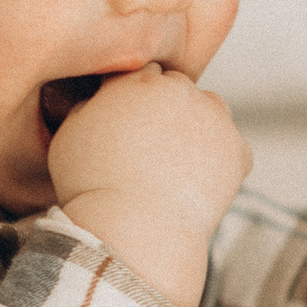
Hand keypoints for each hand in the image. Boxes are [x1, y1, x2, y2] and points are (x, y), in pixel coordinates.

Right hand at [48, 65, 251, 306]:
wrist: (134, 231)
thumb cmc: (91, 188)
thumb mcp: (68, 137)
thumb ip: (88, 105)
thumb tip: (101, 100)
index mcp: (139, 79)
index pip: (143, 75)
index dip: (133, 102)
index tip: (128, 128)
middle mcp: (181, 88)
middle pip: (177, 89)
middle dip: (167, 110)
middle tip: (151, 149)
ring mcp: (215, 118)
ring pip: (209, 113)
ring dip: (197, 128)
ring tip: (173, 166)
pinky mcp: (239, 150)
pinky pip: (230, 149)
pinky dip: (219, 163)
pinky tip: (194, 185)